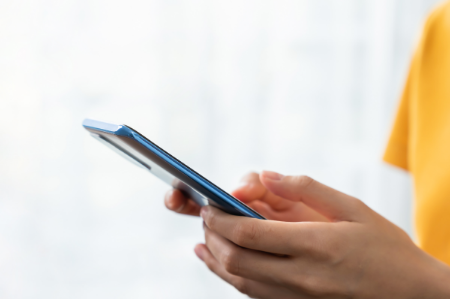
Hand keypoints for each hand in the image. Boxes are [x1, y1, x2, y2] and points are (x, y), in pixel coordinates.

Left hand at [195, 171, 449, 298]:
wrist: (413, 296)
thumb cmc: (386, 248)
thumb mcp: (353, 208)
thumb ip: (307, 188)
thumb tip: (268, 175)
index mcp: (315, 245)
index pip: (249, 232)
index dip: (221, 218)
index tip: (209, 205)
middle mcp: (301, 276)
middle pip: (236, 258)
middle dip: (213, 235)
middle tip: (205, 217)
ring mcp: (297, 298)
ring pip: (238, 280)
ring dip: (215, 258)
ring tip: (204, 239)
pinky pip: (251, 294)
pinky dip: (229, 278)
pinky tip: (220, 264)